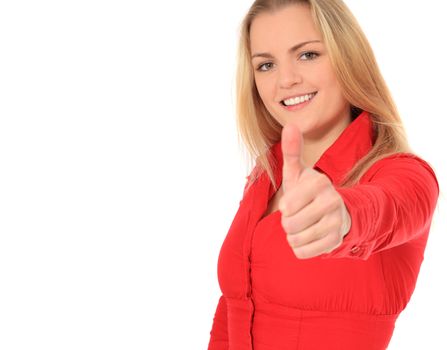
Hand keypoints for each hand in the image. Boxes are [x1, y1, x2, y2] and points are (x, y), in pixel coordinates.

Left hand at [278, 123, 350, 258]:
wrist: (336, 213)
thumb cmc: (308, 191)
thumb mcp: (298, 172)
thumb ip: (292, 150)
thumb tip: (290, 124)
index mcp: (320, 183)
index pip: (288, 205)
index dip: (286, 206)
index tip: (293, 202)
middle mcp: (332, 202)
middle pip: (289, 224)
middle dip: (287, 222)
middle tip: (297, 216)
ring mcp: (336, 224)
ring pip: (295, 240)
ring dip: (293, 235)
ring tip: (303, 225)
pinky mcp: (335, 242)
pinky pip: (302, 252)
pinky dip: (299, 248)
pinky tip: (308, 237)